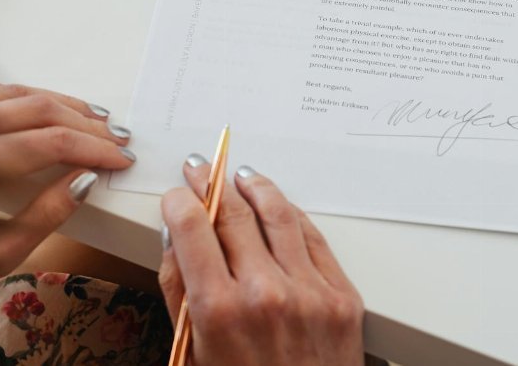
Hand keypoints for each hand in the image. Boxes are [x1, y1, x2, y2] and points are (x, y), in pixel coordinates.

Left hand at [0, 82, 135, 286]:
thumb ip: (48, 213)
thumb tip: (86, 178)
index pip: (51, 142)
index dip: (94, 149)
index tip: (121, 159)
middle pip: (40, 109)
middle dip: (86, 123)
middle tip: (116, 138)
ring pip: (16, 92)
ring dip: (62, 104)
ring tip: (95, 118)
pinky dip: (27, 97)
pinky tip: (50, 107)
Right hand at [158, 159, 364, 365]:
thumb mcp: (192, 352)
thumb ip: (179, 292)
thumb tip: (175, 239)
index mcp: (219, 310)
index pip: (193, 228)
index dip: (180, 202)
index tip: (175, 195)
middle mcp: (266, 293)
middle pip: (234, 214)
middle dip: (213, 184)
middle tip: (202, 169)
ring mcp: (309, 292)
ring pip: (278, 215)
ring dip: (256, 187)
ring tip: (241, 176)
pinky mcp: (342, 297)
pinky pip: (313, 240)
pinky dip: (292, 215)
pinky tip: (279, 206)